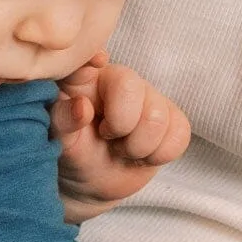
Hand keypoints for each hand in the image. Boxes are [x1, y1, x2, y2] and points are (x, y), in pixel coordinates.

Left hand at [54, 53, 191, 220]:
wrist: (99, 182)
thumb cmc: (77, 153)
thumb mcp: (61, 143)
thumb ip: (64, 123)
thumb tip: (81, 107)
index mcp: (84, 79)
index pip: (87, 60)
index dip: (92, 59)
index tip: (96, 62)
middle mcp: (118, 80)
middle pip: (130, 87)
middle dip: (119, 125)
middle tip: (107, 137)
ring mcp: (149, 96)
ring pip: (157, 118)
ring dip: (137, 147)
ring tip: (122, 149)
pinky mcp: (173, 117)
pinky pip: (179, 134)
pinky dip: (159, 155)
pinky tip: (143, 154)